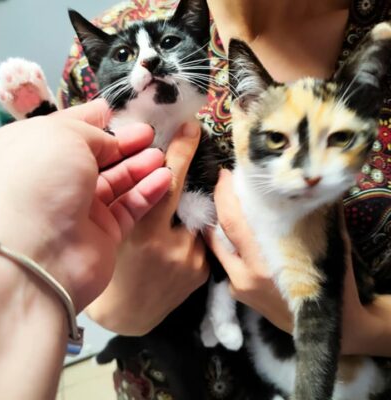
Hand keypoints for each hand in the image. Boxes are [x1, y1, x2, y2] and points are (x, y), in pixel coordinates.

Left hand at [0, 99, 170, 310]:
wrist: (38, 254)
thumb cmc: (41, 181)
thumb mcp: (63, 136)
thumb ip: (92, 131)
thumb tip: (109, 133)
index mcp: (35, 153)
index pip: (71, 130)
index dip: (98, 120)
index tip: (124, 114)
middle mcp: (56, 182)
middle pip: (99, 157)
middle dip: (126, 144)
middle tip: (150, 134)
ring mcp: (79, 210)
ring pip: (117, 183)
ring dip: (141, 167)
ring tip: (161, 156)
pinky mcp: (103, 233)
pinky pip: (129, 208)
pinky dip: (147, 193)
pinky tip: (164, 178)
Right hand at [87, 121, 209, 334]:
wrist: (127, 314)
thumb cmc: (113, 268)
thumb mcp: (116, 232)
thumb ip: (132, 204)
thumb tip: (148, 166)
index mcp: (143, 233)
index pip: (167, 183)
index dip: (181, 151)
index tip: (190, 127)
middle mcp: (172, 246)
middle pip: (191, 194)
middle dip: (193, 166)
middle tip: (194, 140)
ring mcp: (192, 261)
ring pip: (197, 220)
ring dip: (187, 215)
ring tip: (167, 234)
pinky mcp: (202, 272)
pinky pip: (201, 241)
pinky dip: (191, 237)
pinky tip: (175, 252)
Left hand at [207, 169, 390, 355]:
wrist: (330, 329)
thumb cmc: (330, 286)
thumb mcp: (324, 250)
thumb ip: (310, 222)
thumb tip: (302, 191)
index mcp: (264, 267)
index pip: (233, 224)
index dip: (224, 196)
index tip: (224, 174)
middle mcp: (244, 278)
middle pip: (216, 236)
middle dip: (216, 206)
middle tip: (222, 184)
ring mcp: (238, 289)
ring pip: (218, 250)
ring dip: (218, 226)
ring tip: (227, 204)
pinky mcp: (237, 295)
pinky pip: (227, 263)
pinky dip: (228, 245)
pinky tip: (237, 234)